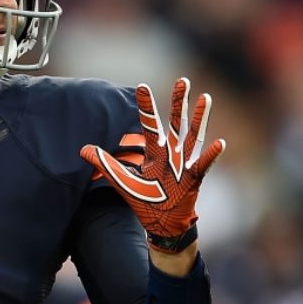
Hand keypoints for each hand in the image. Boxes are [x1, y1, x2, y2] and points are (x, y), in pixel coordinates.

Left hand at [81, 78, 225, 252]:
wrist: (163, 223)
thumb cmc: (145, 200)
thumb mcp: (122, 181)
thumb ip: (104, 164)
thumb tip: (83, 149)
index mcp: (155, 152)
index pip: (149, 124)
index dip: (146, 107)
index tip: (141, 86)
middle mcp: (171, 153)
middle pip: (175, 123)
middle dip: (178, 102)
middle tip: (182, 80)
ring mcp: (185, 164)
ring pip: (192, 136)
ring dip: (199, 118)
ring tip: (205, 98)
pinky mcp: (194, 179)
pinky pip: (203, 165)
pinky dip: (211, 155)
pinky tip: (219, 142)